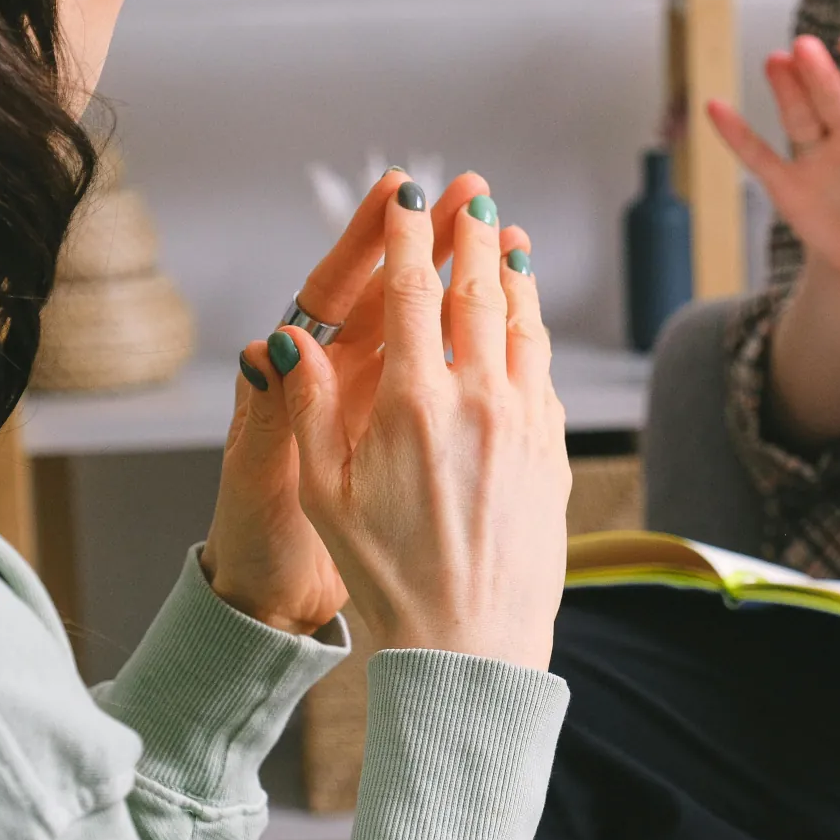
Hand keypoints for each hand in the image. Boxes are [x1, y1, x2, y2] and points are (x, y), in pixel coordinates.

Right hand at [276, 179, 570, 670]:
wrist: (471, 645)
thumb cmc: (388, 577)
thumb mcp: (325, 495)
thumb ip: (309, 408)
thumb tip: (286, 339)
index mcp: (413, 405)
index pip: (412, 293)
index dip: (409, 235)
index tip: (408, 194)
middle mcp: (479, 402)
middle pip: (479, 295)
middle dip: (473, 238)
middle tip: (473, 198)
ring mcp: (526, 425)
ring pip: (525, 328)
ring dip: (515, 277)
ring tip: (509, 243)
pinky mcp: (553, 452)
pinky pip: (545, 374)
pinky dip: (535, 335)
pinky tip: (528, 327)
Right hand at [707, 21, 839, 278]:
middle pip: (829, 94)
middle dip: (821, 73)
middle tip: (811, 48)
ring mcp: (812, 151)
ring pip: (797, 116)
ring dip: (786, 91)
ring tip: (777, 62)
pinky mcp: (786, 181)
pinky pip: (758, 155)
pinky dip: (736, 135)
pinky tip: (715, 108)